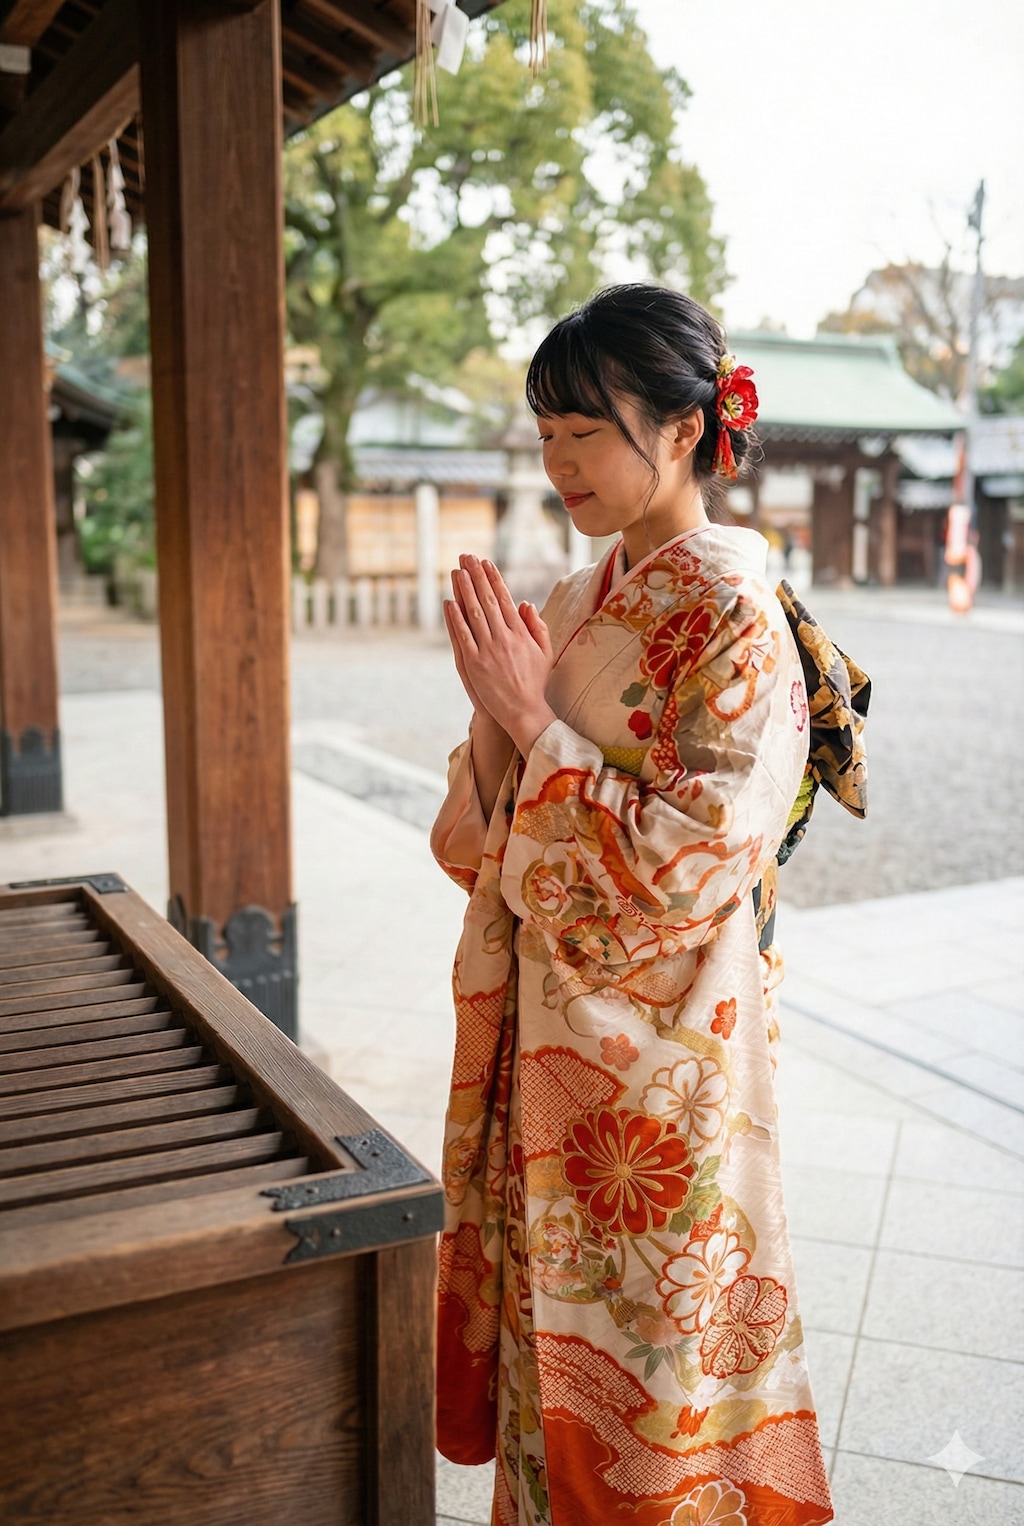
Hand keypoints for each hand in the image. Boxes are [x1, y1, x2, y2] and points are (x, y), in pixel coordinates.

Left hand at [445, 556, 556, 755]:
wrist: (524, 711)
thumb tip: (525, 603)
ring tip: (457, 571)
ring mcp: (488, 650)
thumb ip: (537, 626)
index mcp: (521, 633)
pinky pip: (463, 636)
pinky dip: (455, 619)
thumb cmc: (534, 681)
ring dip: (464, 590)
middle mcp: (504, 638)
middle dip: (476, 576)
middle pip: (487, 600)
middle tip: (467, 557)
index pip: (504, 599)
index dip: (494, 579)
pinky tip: (449, 602)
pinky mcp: (474, 664)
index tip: (486, 562)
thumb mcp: (544, 652)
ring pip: (473, 614)